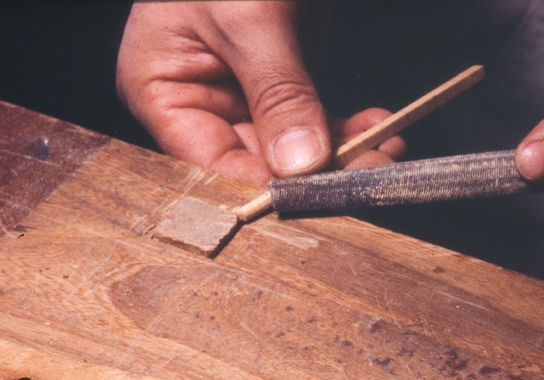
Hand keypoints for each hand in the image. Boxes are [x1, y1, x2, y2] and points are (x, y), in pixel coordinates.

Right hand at [116, 1, 403, 186]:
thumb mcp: (250, 17)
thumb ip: (277, 91)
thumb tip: (300, 164)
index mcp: (159, 87)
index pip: (206, 161)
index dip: (258, 186)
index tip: (311, 198)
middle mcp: (196, 98)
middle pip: (252, 161)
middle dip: (311, 173)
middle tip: (366, 177)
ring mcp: (240, 92)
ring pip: (289, 148)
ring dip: (339, 155)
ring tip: (384, 153)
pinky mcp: (280, 81)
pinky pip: (311, 121)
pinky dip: (346, 128)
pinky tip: (378, 128)